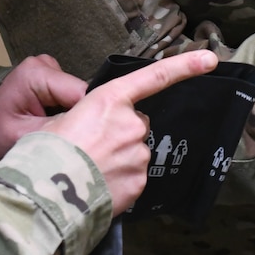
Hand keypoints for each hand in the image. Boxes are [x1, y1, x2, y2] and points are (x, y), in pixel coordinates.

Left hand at [0, 54, 87, 160]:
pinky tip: (56, 122)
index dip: (88, 117)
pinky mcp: (52, 76)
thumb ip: (59, 129)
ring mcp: (50, 68)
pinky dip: (69, 111)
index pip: (80, 93)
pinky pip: (72, 95)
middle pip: (82, 93)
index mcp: (37, 73)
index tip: (89, 138)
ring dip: (74, 115)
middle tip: (72, 138)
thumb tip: (91, 129)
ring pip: (79, 95)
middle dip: (80, 117)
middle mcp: (46, 64)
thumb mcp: (27, 136)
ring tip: (58, 130)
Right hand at [46, 50, 219, 212]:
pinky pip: (133, 177)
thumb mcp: (59, 121)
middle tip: (92, 149)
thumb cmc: (44, 155)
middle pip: (136, 124)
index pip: (154, 77)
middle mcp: (131, 124)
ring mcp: (138, 154)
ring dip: (119, 160)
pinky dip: (119, 182)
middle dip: (120, 134)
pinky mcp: (139, 182)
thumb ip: (88, 117)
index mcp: (108, 101)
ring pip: (135, 153)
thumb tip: (95, 130)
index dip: (184, 66)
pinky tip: (98, 186)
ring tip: (90, 172)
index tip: (210, 59)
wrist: (46, 196)